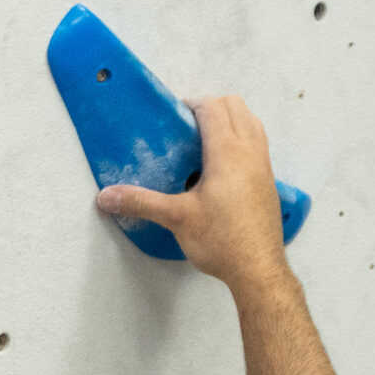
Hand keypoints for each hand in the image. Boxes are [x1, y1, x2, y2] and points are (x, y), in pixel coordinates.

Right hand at [97, 94, 290, 295]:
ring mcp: (263, 164)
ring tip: (204, 142)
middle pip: (235, 105)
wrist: (258, 269)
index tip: (173, 118)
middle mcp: (250, 151)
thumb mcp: (176, 218)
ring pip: (251, 121)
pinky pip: (257, 142)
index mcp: (227, 152)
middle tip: (186, 128)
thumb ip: (140, 202)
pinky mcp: (268, 179)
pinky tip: (221, 166)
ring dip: (229, 120)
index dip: (192, 104)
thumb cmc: (221, 240)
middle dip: (211, 107)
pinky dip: (241, 138)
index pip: (214, 107)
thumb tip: (105, 196)